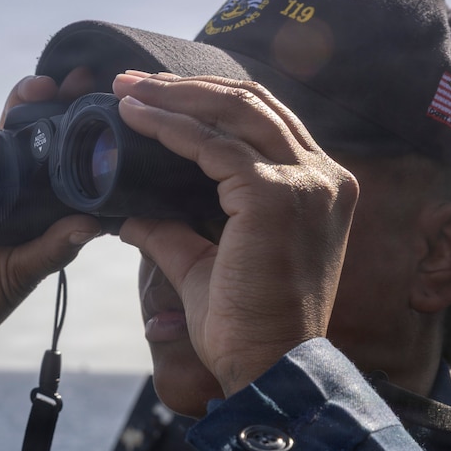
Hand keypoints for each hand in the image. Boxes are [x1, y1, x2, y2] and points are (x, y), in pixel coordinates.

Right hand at [0, 69, 101, 369]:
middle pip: (17, 122)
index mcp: (34, 196)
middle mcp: (2, 179)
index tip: (87, 89)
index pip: (55, 144)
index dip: (68, 115)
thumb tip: (94, 223)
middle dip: (31, 96)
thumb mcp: (24, 271)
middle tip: (45, 84)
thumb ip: (55, 246)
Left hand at [115, 72, 359, 396]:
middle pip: (251, 104)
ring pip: (234, 111)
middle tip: (130, 82)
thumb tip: (129, 213)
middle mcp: (323, 176)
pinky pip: (214, 145)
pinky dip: (170, 127)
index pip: (263, 123)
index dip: (207, 102)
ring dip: (174, 97)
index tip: (154, 98)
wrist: (267, 368)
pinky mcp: (276, 194)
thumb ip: (172, 231)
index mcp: (318, 189)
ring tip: (127, 91)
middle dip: (185, 88)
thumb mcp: (204, 265)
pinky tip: (135, 119)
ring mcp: (306, 182)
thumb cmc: (245, 327)